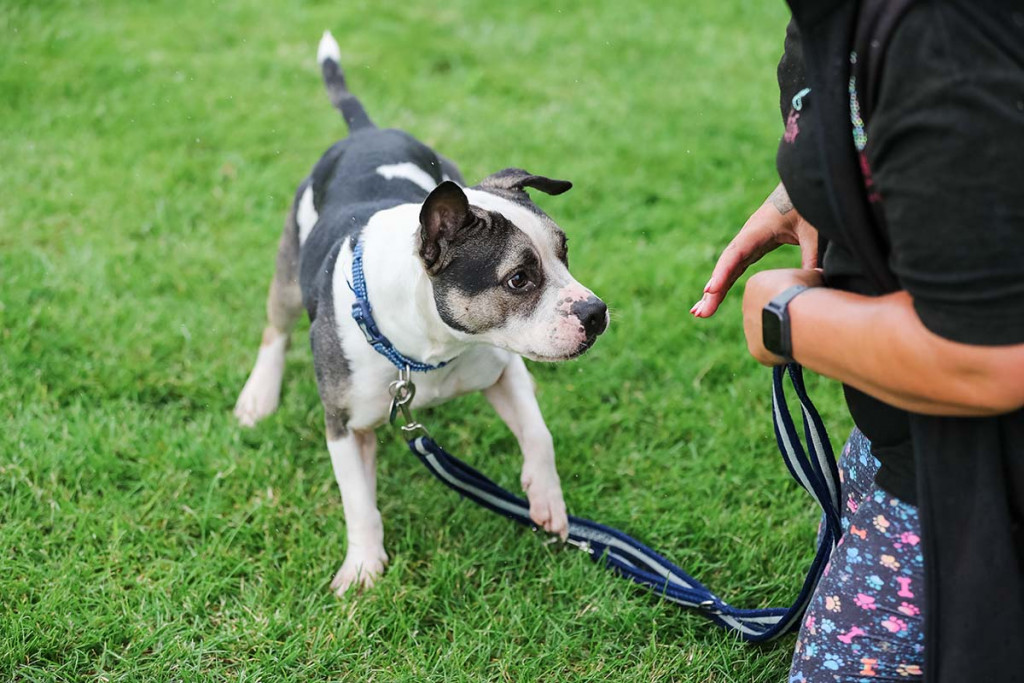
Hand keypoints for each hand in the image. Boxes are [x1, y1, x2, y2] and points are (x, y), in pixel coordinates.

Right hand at [691, 182, 817, 317]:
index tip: (711, 290)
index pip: (736, 254)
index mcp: (758, 229)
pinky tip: (714, 296)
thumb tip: (816, 285)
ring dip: (714, 290)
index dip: (722, 272)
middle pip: (725, 266)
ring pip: (727, 268)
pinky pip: (735, 267)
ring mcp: (749, 242)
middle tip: (699, 313)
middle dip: (712, 290)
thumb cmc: (808, 203)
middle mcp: (748, 236)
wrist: (804, 184)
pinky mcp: (754, 246)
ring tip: (700, 312)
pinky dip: (724, 282)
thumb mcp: (813, 231)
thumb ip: (813, 256)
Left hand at [742, 268, 823, 365]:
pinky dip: (783, 350)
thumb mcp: (812, 275)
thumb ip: (810, 276)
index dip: (788, 295)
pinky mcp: (755, 349)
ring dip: (783, 332)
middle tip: (803, 319)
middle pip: (765, 311)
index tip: (802, 300)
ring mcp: (749, 329)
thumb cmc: (805, 292)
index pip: (770, 290)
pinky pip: (770, 350)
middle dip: (783, 314)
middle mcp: (746, 306)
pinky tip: (797, 346)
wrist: (798, 318)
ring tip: (803, 333)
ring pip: (767, 332)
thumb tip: (819, 275)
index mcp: (755, 284)